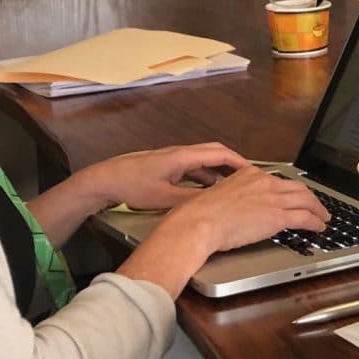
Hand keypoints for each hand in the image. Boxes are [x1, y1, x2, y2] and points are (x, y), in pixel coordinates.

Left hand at [82, 142, 249, 211]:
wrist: (105, 180)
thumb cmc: (133, 186)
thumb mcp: (164, 198)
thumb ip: (191, 200)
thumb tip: (214, 204)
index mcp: (183, 156)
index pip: (220, 153)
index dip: (239, 162)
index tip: (253, 171)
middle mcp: (180, 153)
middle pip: (214, 153)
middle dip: (232, 164)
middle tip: (247, 177)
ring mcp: (172, 159)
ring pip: (202, 161)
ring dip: (217, 171)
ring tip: (230, 186)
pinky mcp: (165, 167)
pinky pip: (192, 168)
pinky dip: (203, 176)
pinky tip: (205, 190)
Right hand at [157, 166, 327, 256]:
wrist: (200, 222)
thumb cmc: (201, 214)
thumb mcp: (220, 195)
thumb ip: (235, 196)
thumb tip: (241, 206)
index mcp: (249, 175)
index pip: (277, 180)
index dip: (289, 190)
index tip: (293, 196)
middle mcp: (264, 182)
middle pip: (297, 187)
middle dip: (310, 197)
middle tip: (316, 205)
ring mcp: (273, 198)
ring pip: (306, 200)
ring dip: (318, 209)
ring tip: (323, 217)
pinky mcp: (277, 216)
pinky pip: (304, 217)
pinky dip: (315, 222)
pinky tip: (319, 227)